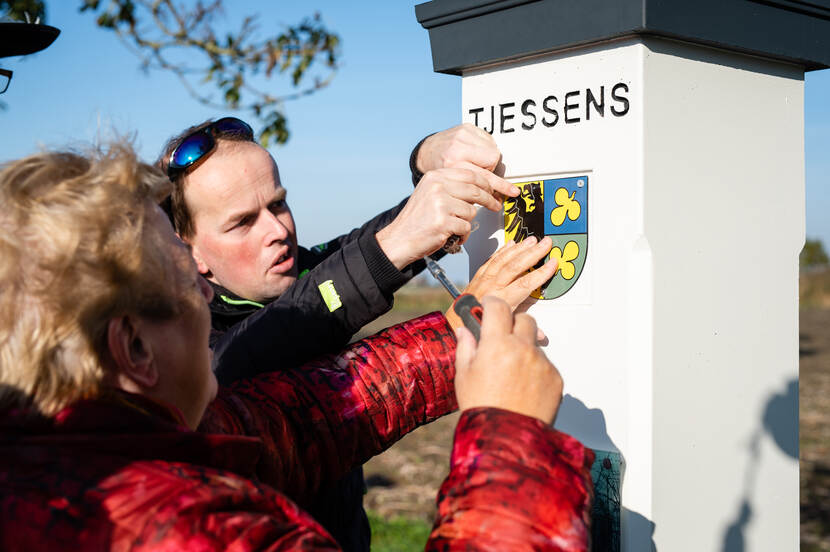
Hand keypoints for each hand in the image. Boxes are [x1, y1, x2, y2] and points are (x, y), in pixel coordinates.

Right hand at [377, 168, 513, 267]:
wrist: (400, 239)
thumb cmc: (417, 219)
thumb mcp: (430, 193)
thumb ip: (451, 186)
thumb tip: (481, 187)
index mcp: (434, 177)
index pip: (469, 174)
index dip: (485, 183)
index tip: (492, 191)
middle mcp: (437, 187)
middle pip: (475, 190)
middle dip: (489, 200)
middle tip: (495, 205)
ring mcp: (440, 204)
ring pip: (471, 211)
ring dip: (467, 222)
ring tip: (456, 227)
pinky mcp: (443, 222)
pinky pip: (466, 227)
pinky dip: (463, 235)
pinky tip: (452, 236)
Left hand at [416, 123, 517, 199]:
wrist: (427, 151)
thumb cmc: (440, 167)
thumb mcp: (453, 183)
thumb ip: (474, 188)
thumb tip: (497, 197)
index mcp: (453, 165)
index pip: (484, 177)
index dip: (499, 186)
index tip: (511, 192)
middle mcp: (457, 149)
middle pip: (492, 160)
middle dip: (490, 169)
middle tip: (482, 171)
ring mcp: (462, 135)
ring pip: (493, 149)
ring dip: (488, 158)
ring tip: (476, 160)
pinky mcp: (467, 127)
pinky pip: (489, 139)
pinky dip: (486, 147)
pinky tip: (476, 151)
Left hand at [445, 237, 556, 339]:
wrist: (455, 321)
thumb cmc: (477, 324)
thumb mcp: (502, 329)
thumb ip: (522, 327)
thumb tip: (540, 334)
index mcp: (501, 300)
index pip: (525, 284)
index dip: (541, 273)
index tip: (553, 264)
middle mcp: (492, 286)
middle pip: (516, 266)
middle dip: (533, 253)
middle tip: (546, 243)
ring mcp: (484, 278)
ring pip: (504, 259)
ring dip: (520, 248)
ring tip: (533, 240)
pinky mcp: (479, 274)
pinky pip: (492, 259)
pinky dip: (503, 250)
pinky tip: (512, 244)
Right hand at [454, 296, 562, 424]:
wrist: (507, 438)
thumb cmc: (482, 408)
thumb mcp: (464, 376)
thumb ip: (466, 347)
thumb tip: (465, 331)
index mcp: (497, 344)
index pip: (498, 307)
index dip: (492, 303)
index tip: (489, 305)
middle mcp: (523, 348)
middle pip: (524, 320)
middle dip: (514, 324)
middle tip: (503, 338)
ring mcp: (541, 363)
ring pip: (535, 344)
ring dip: (525, 349)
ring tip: (511, 374)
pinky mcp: (555, 378)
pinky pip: (545, 365)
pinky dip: (535, 370)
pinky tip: (523, 387)